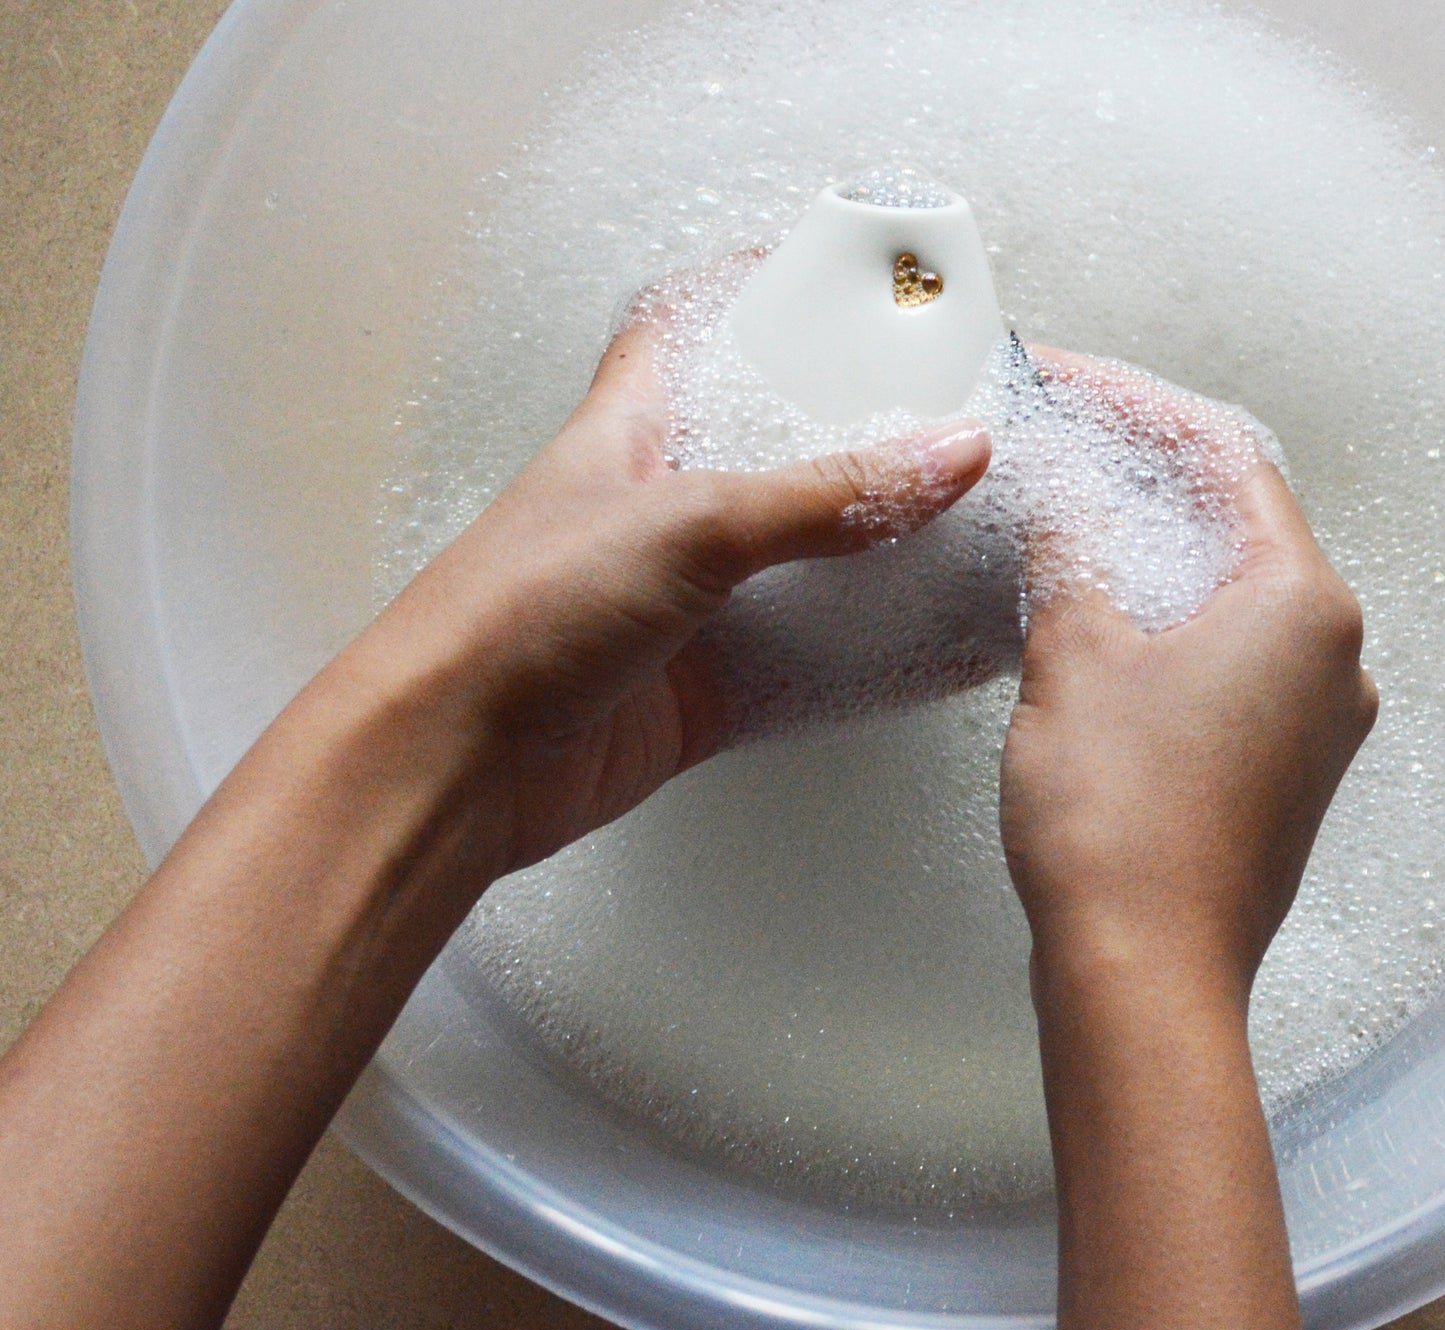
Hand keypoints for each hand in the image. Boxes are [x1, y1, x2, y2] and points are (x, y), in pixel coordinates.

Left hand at [365, 319, 991, 872]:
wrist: (458, 761)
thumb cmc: (517, 614)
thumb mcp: (686, 523)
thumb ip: (822, 494)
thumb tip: (944, 453)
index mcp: (636, 426)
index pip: (696, 327)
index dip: (763, 296)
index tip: (846, 286)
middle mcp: (663, 505)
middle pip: (772, 449)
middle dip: (854, 434)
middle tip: (944, 418)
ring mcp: (686, 598)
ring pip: (798, 561)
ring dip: (868, 552)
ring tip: (962, 525)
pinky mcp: (702, 682)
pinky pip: (802, 661)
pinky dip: (859, 656)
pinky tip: (916, 646)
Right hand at [1000, 349, 1376, 1010]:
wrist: (1141, 968)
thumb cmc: (1121, 827)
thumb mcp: (1072, 656)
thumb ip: (1071, 559)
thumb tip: (1065, 513)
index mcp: (1301, 606)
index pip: (1226, 462)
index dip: (1142, 414)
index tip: (1083, 391)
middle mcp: (1332, 660)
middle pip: (1237, 530)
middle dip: (1148, 487)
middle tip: (1073, 456)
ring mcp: (1316, 724)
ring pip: (1231, 604)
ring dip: (1155, 564)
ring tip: (1074, 540)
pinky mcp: (1281, 775)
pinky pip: (1229, 670)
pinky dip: (1169, 634)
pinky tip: (1104, 636)